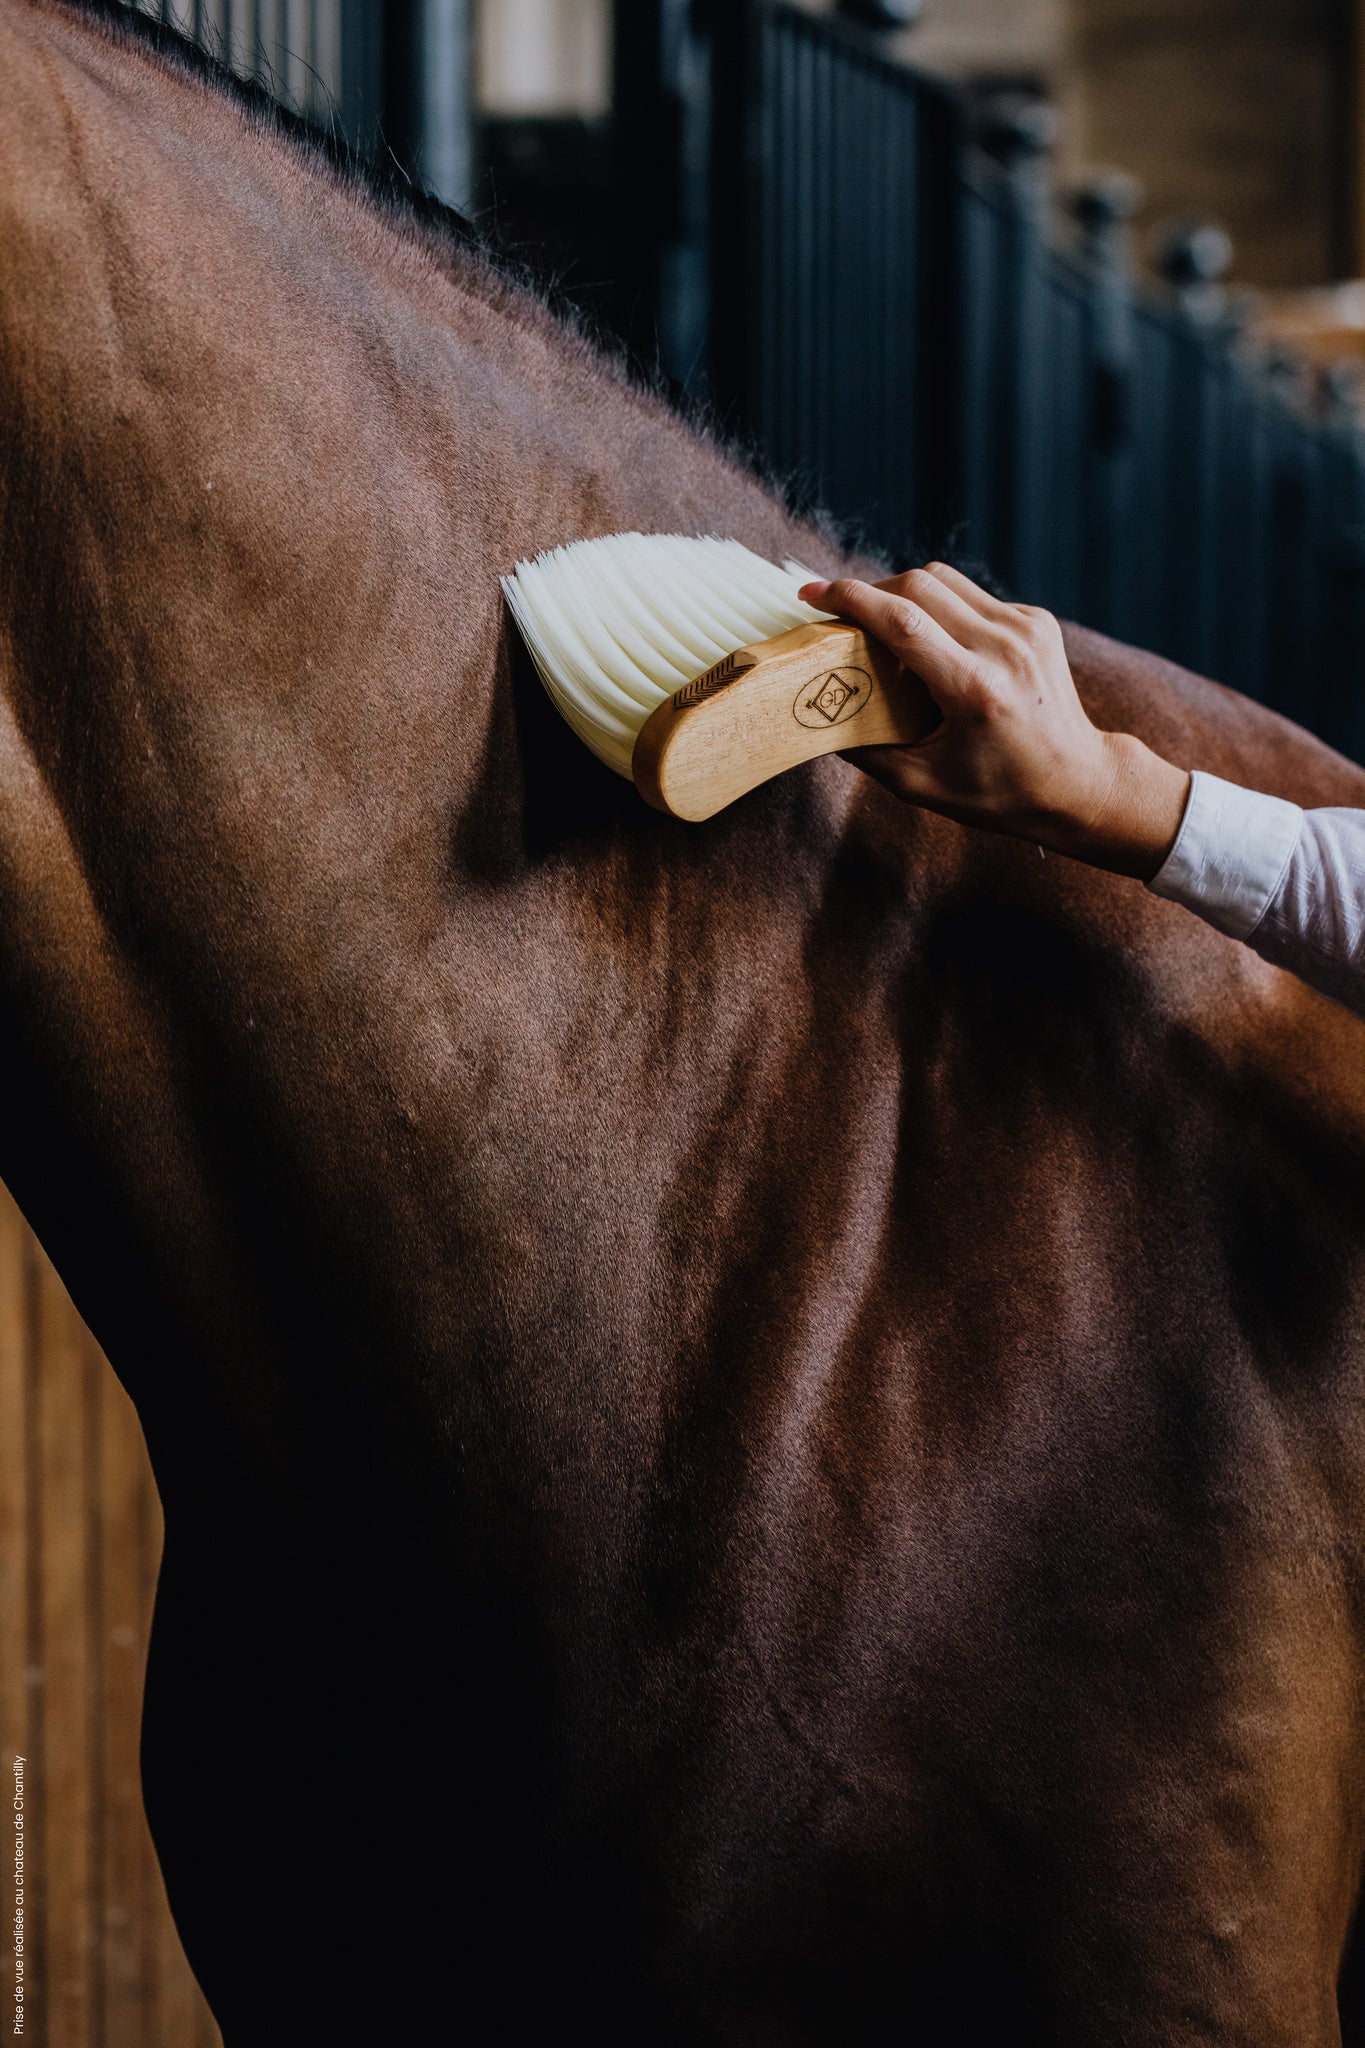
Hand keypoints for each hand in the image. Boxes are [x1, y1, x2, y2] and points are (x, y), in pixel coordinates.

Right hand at [799, 564, 1190, 880]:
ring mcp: (1026, 628)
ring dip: (903, 592)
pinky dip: (940, 608)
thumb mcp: (922, 784)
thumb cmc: (998, 793)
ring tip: (879, 621)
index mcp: (975, 689)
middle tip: (839, 611)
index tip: (811, 594)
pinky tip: (931, 639)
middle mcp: (1005, 648)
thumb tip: (813, 718)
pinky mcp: (1036, 620)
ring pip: (945, 580)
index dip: (851, 599)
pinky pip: (971, 596)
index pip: (902, 621)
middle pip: (919, 586)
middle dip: (870, 590)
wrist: (1077, 782)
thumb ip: (864, 751)